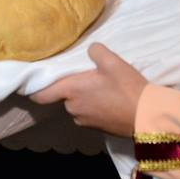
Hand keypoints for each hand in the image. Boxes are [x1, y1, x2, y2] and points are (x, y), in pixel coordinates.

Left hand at [30, 43, 148, 136]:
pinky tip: (108, 100)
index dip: (34, 90)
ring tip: (101, 88)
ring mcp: (84, 120)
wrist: (146, 116)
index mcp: (71, 90)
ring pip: (76, 106)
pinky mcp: (96, 128)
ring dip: (83, 98)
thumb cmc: (126, 87)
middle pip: (63, 97)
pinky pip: (88, 114)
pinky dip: (93, 107)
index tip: (33, 83)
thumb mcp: (112, 61)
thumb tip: (90, 50)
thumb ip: (95, 50)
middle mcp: (73, 108)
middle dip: (70, 88)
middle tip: (85, 77)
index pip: (41, 95)